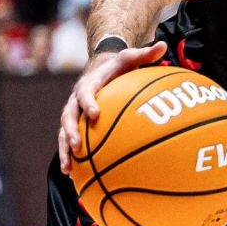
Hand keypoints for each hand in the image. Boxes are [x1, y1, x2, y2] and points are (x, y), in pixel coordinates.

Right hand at [57, 40, 166, 171]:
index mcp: (89, 85)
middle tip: (78, 146)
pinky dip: (71, 160)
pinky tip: (75, 179)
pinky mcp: (75, 127)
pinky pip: (70, 144)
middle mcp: (76, 101)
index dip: (88, 102)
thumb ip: (145, 54)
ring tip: (69, 170)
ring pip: (63, 134)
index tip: (95, 113)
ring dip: (65, 151)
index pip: (85, 93)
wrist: (101, 70)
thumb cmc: (119, 68)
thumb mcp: (130, 58)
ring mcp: (73, 115)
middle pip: (68, 117)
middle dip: (71, 132)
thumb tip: (163, 46)